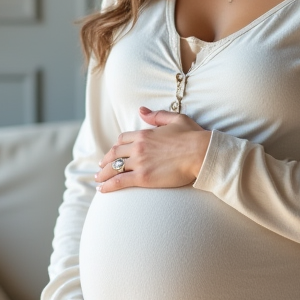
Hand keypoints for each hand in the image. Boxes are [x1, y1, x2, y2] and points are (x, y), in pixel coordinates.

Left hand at [95, 107, 211, 192]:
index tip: (113, 153)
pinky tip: (102, 189)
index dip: (116, 146)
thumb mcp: (176, 119)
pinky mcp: (143, 177)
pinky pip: (120, 181)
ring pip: (114, 168)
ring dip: (103, 174)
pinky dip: (108, 185)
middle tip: (101, 167)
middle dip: (106, 161)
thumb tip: (141, 110)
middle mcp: (138, 147)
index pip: (123, 139)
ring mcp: (139, 162)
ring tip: (98, 179)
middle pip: (115, 153)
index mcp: (145, 134)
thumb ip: (157, 115)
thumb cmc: (193, 136)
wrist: (201, 153)